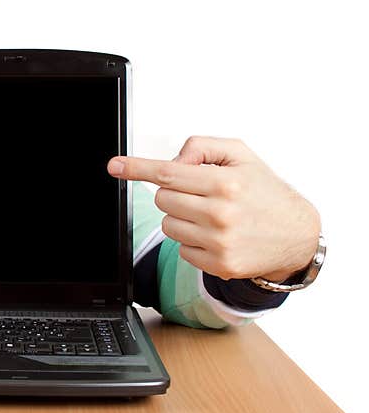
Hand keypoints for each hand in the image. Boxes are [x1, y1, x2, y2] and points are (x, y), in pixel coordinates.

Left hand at [107, 136, 320, 281]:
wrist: (297, 233)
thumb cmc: (265, 191)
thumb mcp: (241, 155)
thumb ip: (203, 147)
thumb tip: (174, 160)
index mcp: (225, 183)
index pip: (168, 173)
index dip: (137, 168)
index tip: (114, 166)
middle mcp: (220, 213)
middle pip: (163, 199)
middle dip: (174, 193)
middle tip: (199, 194)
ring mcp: (218, 242)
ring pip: (168, 224)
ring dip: (182, 217)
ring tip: (212, 215)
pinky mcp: (219, 265)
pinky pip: (182, 248)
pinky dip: (193, 241)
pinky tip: (217, 235)